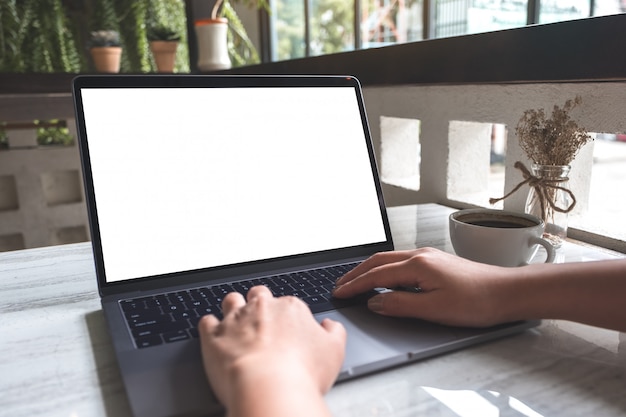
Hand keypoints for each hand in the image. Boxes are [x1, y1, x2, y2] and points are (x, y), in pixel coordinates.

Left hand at [198, 286, 345, 416]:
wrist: (269, 387)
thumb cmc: (301, 372)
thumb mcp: (334, 352)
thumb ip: (334, 333)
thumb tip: (330, 326)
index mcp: (291, 308)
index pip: (288, 304)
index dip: (287, 317)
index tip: (287, 331)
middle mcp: (262, 307)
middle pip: (259, 295)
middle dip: (259, 304)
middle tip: (262, 322)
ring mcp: (236, 319)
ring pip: (232, 300)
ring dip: (233, 308)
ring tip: (236, 322)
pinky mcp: (213, 334)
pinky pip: (206, 322)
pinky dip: (210, 326)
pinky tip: (214, 334)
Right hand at [333, 247, 509, 326]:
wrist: (506, 292)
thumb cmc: (476, 301)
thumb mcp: (434, 309)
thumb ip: (400, 305)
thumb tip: (375, 302)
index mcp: (418, 265)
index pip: (376, 275)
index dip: (355, 285)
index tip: (339, 292)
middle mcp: (420, 255)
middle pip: (378, 261)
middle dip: (356, 273)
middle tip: (339, 285)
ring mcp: (429, 256)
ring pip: (389, 259)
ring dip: (369, 269)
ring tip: (355, 280)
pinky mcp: (436, 261)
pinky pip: (401, 262)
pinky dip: (384, 269)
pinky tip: (384, 278)